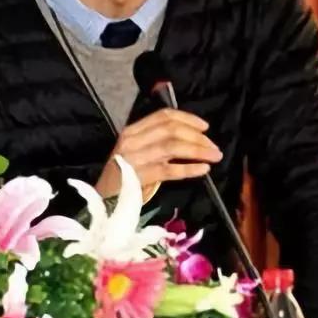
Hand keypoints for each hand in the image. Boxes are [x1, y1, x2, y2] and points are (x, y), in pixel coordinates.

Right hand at [94, 108, 221, 197]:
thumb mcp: (137, 152)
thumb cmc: (124, 176)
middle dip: (197, 137)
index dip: (187, 118)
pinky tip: (203, 170)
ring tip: (214, 156)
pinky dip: (189, 169)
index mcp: (132, 131)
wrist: (103, 200)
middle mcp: (132, 140)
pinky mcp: (140, 177)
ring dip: (198, 150)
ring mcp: (135, 158)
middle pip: (171, 130)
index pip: (163, 116)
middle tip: (214, 147)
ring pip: (172, 147)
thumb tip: (192, 137)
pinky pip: (170, 170)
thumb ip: (157, 141)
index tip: (205, 126)